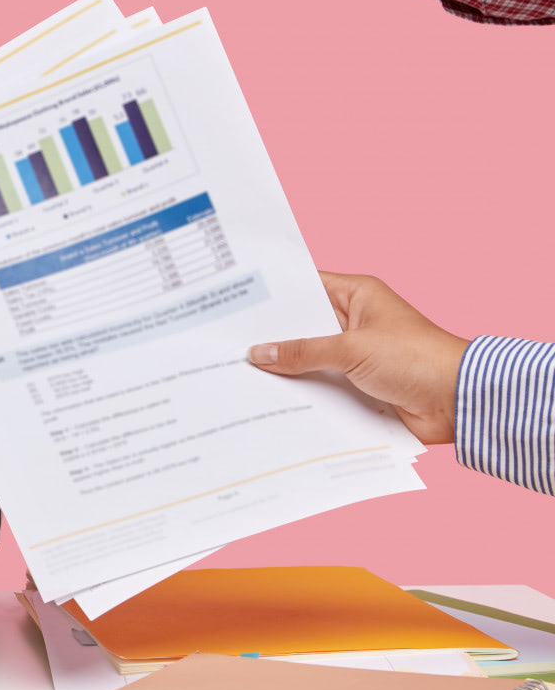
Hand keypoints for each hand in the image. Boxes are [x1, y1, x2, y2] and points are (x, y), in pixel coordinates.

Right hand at [248, 272, 468, 445]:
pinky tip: (272, 401)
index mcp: (357, 296)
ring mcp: (357, 356)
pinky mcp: (361, 387)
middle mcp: (355, 323)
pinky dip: (304, 395)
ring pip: (310, 360)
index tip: (235, 304)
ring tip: (242, 376)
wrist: (461, 402)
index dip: (273, 296)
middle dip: (273, 338)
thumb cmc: (416, 359)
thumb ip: (302, 351)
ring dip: (287, 371)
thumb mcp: (351, 349)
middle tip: (228, 344)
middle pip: (303, 327)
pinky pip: (323, 387)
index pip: (305, 287)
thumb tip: (260, 353)